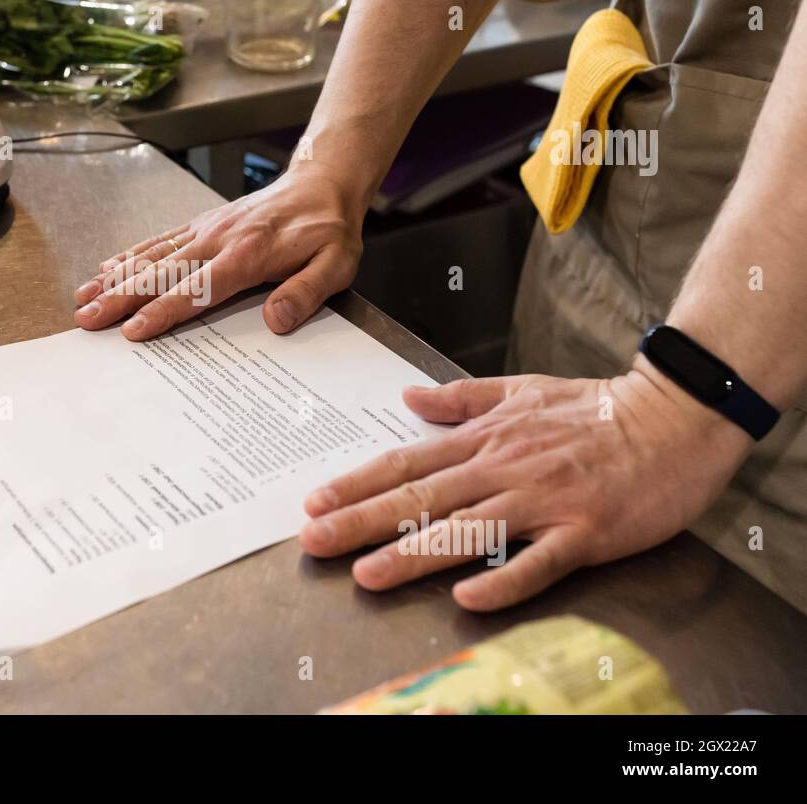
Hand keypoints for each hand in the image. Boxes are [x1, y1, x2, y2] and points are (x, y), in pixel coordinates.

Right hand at [73, 167, 365, 340]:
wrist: (321, 182)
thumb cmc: (328, 229)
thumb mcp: (336, 265)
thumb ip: (306, 293)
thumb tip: (276, 321)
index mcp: (248, 254)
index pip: (197, 289)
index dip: (163, 311)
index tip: (134, 331)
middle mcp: (218, 239)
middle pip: (160, 274)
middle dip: (120, 299)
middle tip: (87, 320)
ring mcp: (205, 229)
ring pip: (151, 256)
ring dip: (114, 279)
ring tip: (82, 300)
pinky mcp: (201, 223)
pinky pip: (159, 240)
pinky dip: (129, 254)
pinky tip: (106, 268)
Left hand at [298, 363, 752, 609]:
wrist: (673, 417)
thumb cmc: (595, 407)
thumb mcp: (520, 389)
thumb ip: (460, 398)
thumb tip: (407, 398)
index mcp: (485, 439)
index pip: (406, 462)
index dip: (357, 483)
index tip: (314, 502)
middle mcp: (503, 469)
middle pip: (422, 497)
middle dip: (362, 521)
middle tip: (314, 541)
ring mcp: (543, 501)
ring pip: (468, 530)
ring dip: (415, 553)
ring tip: (368, 573)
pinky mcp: (584, 532)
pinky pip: (539, 562)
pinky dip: (504, 578)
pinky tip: (468, 598)